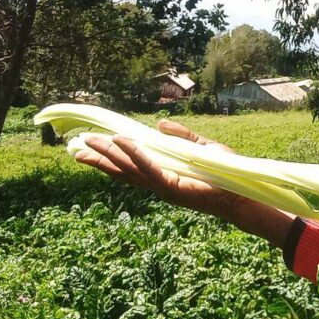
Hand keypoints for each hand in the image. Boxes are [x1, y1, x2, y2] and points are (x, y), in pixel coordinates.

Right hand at [72, 119, 295, 246]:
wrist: (243, 193)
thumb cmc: (225, 172)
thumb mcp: (201, 147)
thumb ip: (180, 136)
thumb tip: (158, 125)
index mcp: (163, 175)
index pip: (131, 166)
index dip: (110, 157)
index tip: (88, 147)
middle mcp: (159, 184)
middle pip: (122, 171)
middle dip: (99, 159)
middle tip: (75, 149)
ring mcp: (163, 188)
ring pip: (129, 170)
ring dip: (109, 155)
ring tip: (87, 144)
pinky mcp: (173, 188)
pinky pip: (150, 168)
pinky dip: (136, 155)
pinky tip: (122, 143)